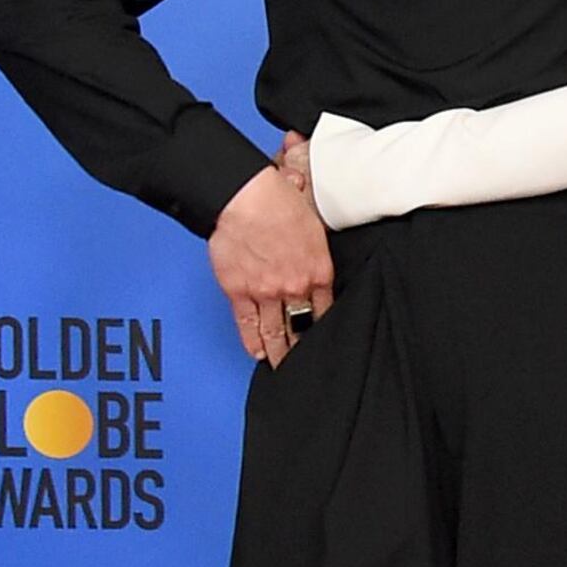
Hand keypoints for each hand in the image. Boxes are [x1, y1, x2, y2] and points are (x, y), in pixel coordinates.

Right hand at [210, 159, 333, 365]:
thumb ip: (315, 240)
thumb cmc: (278, 202)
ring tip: (283, 367)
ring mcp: (266, 293)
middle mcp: (294, 288)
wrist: (245, 199)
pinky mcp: (239, 292)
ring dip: (280, 352)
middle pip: (303, 326)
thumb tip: (313, 237)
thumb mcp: (313, 222)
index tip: (327, 338)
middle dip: (304, 347)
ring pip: (276, 331)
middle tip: (308, 363)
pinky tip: (257, 353)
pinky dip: (252, 341)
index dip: (326, 326)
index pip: (327, 309)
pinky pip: (247, 324)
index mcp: (318, 272)